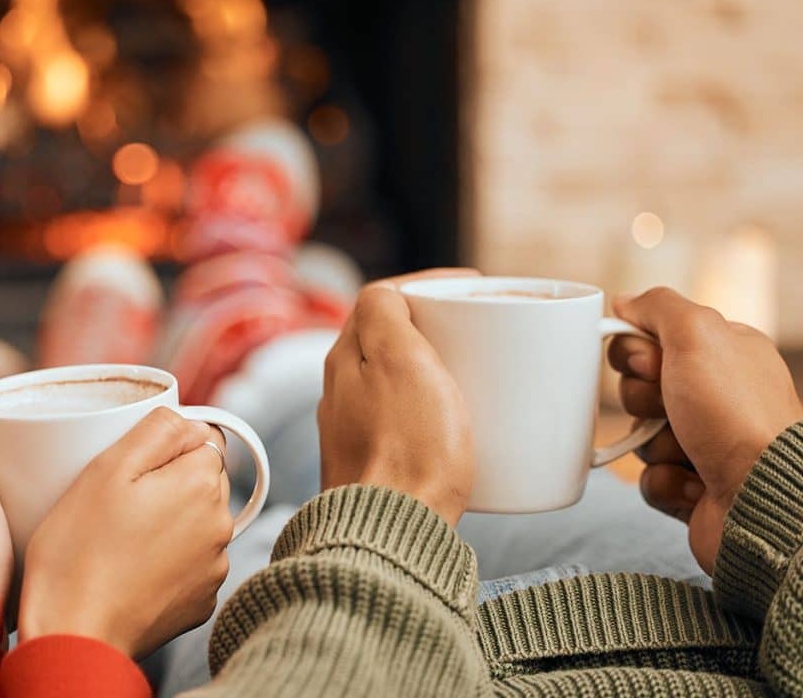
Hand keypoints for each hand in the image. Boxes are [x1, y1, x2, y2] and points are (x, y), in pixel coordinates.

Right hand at [18, 407, 232, 659]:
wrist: (74, 635)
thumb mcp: (108, 467)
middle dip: (170, 483)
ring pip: (197, 521)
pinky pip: (191, 562)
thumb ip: (159, 429)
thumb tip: (192, 422)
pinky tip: (133, 570)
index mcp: (202, 484)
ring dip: (172, 521)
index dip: (166, 448)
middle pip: (203, 480)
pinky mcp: (202, 601)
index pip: (203, 439)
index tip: (133, 469)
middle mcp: (221, 525)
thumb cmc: (80, 550)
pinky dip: (169, 560)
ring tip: (123, 539)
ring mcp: (215, 568)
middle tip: (121, 503)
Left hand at [319, 281, 473, 524]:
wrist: (393, 535)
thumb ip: (385, 313)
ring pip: (398, 380)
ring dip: (435, 367)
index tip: (472, 286)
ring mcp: (355, 431)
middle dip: (434, 325)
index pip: (383, 299)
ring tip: (477, 373)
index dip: (429, 284)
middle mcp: (341, 392)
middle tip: (478, 328)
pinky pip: (406, 421)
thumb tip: (385, 293)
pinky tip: (459, 426)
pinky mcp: (375, 465)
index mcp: (345, 359)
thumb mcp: (399, 361)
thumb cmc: (405, 448)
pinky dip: (434, 409)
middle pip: (390, 339)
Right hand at [610, 287, 802, 572]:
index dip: (637, 353)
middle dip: (643, 400)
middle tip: (669, 408)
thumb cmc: (735, 414)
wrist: (761, 496)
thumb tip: (625, 301)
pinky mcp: (694, 483)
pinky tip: (693, 482)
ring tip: (689, 452)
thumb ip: (659, 306)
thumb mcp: (697, 334)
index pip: (651, 340)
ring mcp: (706, 441)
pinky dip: (664, 482)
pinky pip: (650, 477)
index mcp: (723, 354)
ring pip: (641, 434)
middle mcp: (717, 395)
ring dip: (655, 445)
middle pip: (639, 387)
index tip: (652, 365)